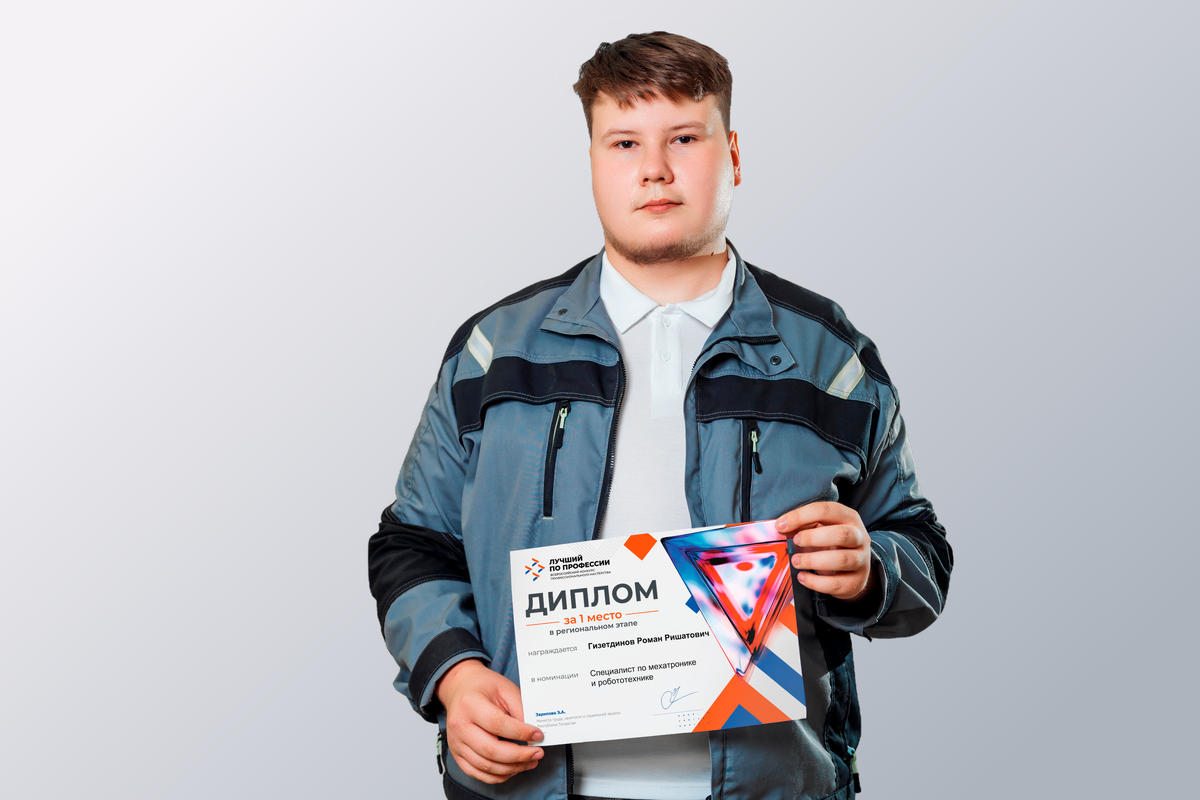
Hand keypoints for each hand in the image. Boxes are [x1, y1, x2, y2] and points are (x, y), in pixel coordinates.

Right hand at [435, 658, 543, 783]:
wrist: (461, 688)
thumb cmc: (484, 687)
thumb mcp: (505, 689)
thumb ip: (519, 709)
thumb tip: (534, 734)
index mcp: (470, 704)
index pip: (497, 724)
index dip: (520, 733)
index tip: (538, 735)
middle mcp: (460, 725)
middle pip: (490, 750)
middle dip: (519, 756)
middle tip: (538, 753)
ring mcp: (456, 743)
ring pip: (486, 766)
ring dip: (512, 768)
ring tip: (530, 761)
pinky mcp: (457, 755)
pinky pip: (477, 773)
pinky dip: (498, 776)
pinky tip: (513, 768)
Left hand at [776, 502, 877, 605]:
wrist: (852, 570)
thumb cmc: (831, 544)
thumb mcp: (819, 529)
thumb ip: (803, 525)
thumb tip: (782, 526)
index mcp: (848, 518)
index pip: (827, 510)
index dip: (801, 516)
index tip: (781, 525)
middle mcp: (860, 537)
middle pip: (841, 534)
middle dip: (812, 538)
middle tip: (795, 542)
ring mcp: (861, 560)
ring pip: (841, 560)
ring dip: (813, 560)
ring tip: (796, 561)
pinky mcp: (857, 582)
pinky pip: (837, 584)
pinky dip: (816, 582)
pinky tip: (802, 577)